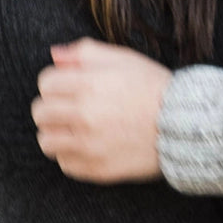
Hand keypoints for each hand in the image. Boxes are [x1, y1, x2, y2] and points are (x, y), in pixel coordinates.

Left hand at [32, 38, 171, 182]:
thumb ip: (85, 52)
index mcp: (89, 84)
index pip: (46, 83)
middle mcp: (84, 116)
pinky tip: (87, 144)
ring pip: (46, 141)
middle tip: (69, 106)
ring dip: (56, 132)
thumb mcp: (123, 58)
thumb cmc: (153, 86)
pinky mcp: (96, 169)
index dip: (56, 81)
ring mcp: (89, 146)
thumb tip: (55, 56)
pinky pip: (64, 164)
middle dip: (51, 106)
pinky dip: (70, 154)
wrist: (182, 124)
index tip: (69, 84)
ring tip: (74, 127)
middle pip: (40, 112)